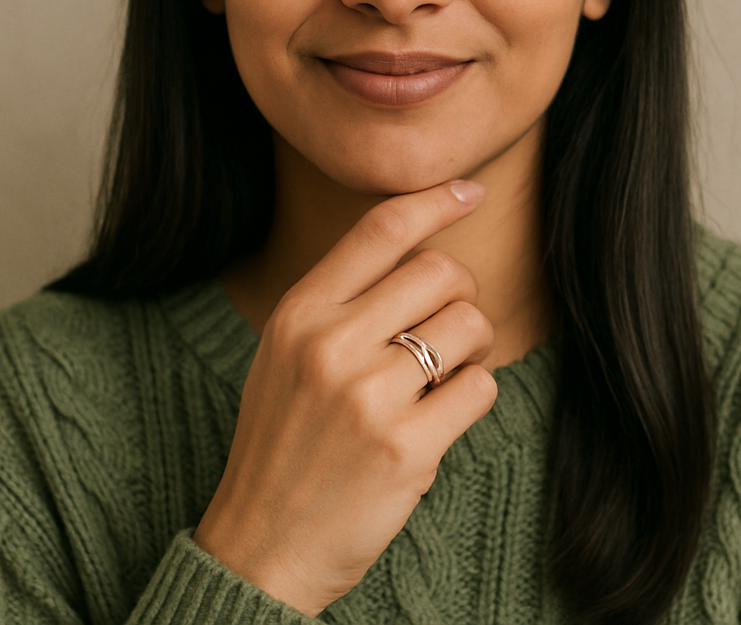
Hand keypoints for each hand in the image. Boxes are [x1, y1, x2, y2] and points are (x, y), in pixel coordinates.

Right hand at [193, 180, 497, 615]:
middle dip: (461, 295)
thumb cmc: (282, 442)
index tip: (468, 192)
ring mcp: (367, 395)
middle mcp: (330, 343)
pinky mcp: (405, 448)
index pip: (380, 229)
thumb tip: (421, 253)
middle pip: (440, 271)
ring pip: (469, 324)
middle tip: (450, 330)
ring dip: (472, 348)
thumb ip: (341, 302)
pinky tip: (440, 418)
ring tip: (442, 377)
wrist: (261, 547)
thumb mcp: (286, 354)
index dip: (434, 200)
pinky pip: (480, 388)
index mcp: (299, 313)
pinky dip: (473, 397)